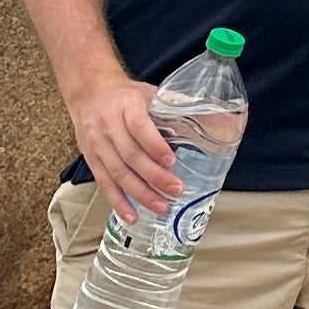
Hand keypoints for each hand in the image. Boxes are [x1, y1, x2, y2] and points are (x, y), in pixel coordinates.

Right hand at [68, 74, 182, 227]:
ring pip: (118, 173)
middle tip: (176, 190)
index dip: (155, 145)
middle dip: (154, 176)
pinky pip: (104, 184)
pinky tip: (132, 216)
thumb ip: (177, 107)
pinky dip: (118, 202)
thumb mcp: (150, 93)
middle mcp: (109, 125)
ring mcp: (98, 144)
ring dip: (140, 193)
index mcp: (127, 106)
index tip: (172, 160)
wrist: (89, 92)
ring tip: (161, 206)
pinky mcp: (91, 159)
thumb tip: (219, 121)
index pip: (140, 127)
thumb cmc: (126, 95)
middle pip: (131, 155)